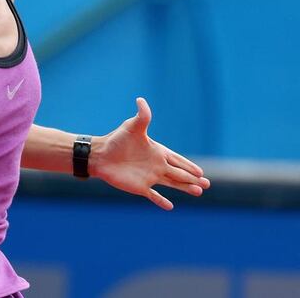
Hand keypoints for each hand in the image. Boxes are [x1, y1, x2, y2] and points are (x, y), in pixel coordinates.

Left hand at [92, 97, 210, 210]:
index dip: (189, 165)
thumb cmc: (116, 140)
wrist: (100, 155)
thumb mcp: (132, 127)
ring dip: (184, 188)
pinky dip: (161, 201)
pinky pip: (153, 196)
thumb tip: (141, 99)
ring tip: (198, 192)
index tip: (201, 172)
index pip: (177, 159)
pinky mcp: (139, 187)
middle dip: (192, 179)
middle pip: (178, 173)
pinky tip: (170, 207)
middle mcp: (156, 165)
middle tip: (206, 184)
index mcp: (157, 152)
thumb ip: (142, 116)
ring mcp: (148, 177)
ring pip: (171, 184)